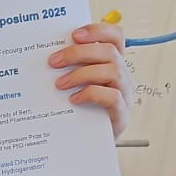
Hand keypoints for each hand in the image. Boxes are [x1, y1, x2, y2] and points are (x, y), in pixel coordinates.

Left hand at [48, 22, 133, 140]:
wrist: (90, 144)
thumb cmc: (82, 111)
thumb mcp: (77, 84)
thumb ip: (71, 67)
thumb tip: (51, 54)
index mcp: (113, 63)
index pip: (116, 37)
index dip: (98, 30)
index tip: (74, 34)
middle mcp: (122, 76)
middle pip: (110, 51)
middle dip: (79, 52)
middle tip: (54, 61)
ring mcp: (125, 95)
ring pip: (113, 70)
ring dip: (81, 73)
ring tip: (60, 84)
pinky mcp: (121, 114)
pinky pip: (112, 97)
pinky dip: (91, 94)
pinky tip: (73, 99)